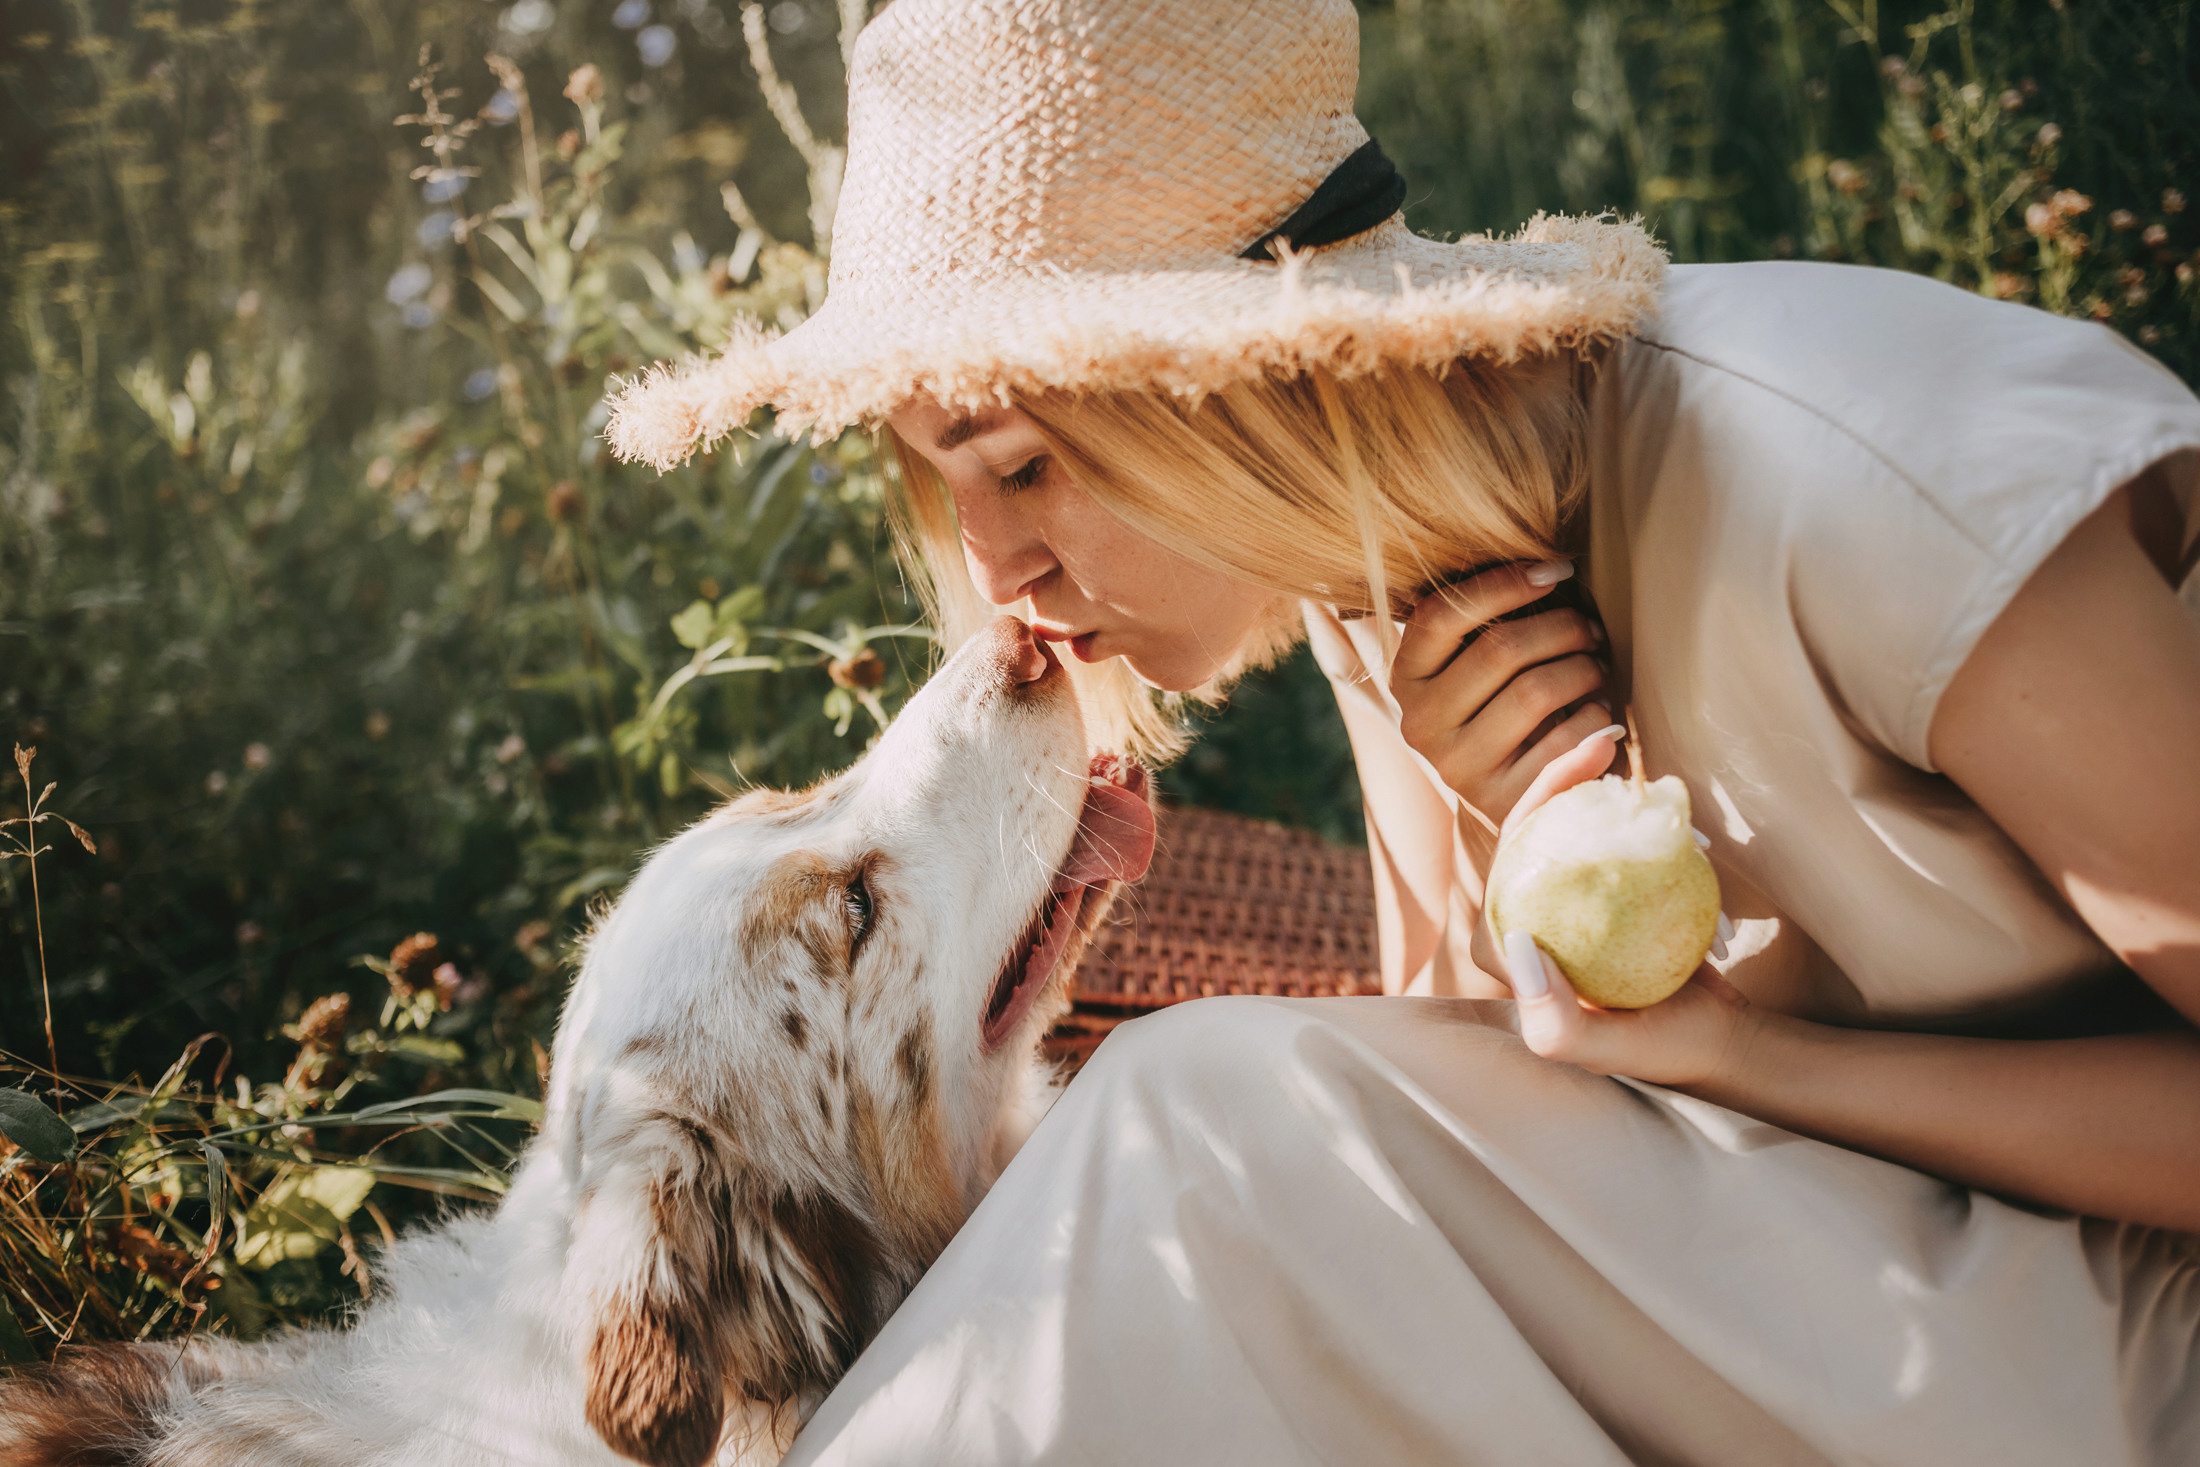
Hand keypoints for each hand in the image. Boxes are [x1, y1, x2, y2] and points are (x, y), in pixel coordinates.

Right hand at [1390, 560, 1612, 825]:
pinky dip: (1595, 717)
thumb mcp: (1472, 668)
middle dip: (1562, 627)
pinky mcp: (1502, 800)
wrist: (1506, 798)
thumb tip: (1549, 568)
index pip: (1442, 615)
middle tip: (1591, 630)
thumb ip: (1485, 622)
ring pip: (1536, 690)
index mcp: (1406, 679)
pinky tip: (1599, 713)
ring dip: (1583, 669)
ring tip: (1597, 667)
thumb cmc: (1498, 709)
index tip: (1558, 570)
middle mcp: (1420, 724)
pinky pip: (1565, 740)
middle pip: (1500, 649)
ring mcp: (1458, 766)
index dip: (1504, 584)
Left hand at [1483, 725, 1750, 1087]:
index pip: (1508, 857)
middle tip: (1609, 740)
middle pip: (1536, 830)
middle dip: (1564, 777)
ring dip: (1603, 794)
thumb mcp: (1603, 1049)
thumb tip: (1517, 942)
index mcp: (1504, 948)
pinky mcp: (1603, 899)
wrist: (1716, 1042)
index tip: (1587, 766)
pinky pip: (1614, 845)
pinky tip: (1665, 798)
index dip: (1536, 801)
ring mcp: (1565, 908)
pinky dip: (1637, 819)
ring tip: (1644, 775)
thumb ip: (1552, 1021)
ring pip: (1574, 831)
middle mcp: (1526, 920)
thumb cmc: (1657, 1050)